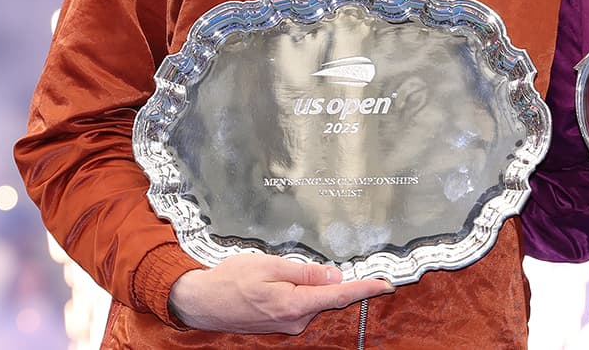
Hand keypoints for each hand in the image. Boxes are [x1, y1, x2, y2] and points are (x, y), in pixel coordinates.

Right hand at [168, 253, 393, 333]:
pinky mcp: (279, 324)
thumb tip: (334, 277)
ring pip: (312, 300)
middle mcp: (295, 320)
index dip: (366, 289)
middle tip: (317, 264)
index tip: (387, 284)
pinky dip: (299, 292)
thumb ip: (305, 272)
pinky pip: (300, 305)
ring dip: (309, 285)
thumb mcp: (270, 265)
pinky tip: (279, 282)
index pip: (340, 296)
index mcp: (295, 305)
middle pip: (327, 297)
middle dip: (331, 281)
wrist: (201, 302)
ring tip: (278, 272)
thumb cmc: (231, 280)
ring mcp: (287, 325)